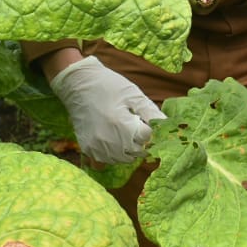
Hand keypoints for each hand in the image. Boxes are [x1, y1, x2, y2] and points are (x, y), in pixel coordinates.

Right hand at [48, 56, 163, 163]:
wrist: (78, 84)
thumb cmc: (108, 86)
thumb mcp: (133, 94)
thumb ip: (151, 112)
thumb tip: (168, 125)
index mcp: (123, 125)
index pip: (147, 139)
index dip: (148, 129)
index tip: (143, 121)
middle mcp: (110, 141)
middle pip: (137, 152)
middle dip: (140, 141)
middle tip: (133, 126)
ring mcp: (97, 147)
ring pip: (123, 159)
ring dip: (128, 150)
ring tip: (121, 132)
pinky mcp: (87, 148)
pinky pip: (105, 161)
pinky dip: (112, 154)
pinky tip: (111, 140)